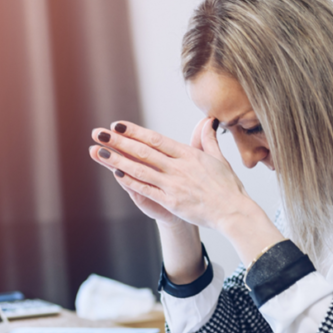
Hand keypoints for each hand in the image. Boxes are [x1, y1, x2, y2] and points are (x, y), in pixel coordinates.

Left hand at [88, 118, 258, 232]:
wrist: (234, 212)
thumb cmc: (228, 187)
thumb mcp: (219, 159)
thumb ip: (207, 139)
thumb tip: (207, 120)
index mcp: (189, 155)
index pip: (156, 139)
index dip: (135, 131)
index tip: (117, 124)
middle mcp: (179, 167)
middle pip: (143, 151)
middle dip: (118, 141)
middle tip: (98, 133)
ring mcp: (174, 184)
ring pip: (141, 169)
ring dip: (118, 160)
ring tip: (99, 152)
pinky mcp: (172, 202)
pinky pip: (147, 190)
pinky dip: (132, 182)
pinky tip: (117, 174)